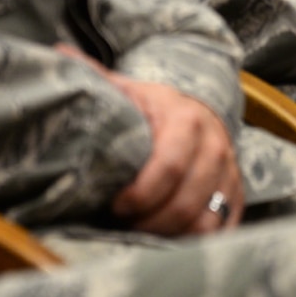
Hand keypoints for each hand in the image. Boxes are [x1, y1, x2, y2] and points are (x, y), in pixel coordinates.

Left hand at [52, 46, 241, 235]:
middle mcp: (215, 147)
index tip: (115, 204)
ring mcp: (229, 173)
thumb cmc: (154, 106)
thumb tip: (58, 54)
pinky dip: (197, 242)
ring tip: (141, 235)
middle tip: (123, 227)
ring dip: (171, 236)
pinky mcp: (236, 195)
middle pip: (187, 202)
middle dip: (150, 223)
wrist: (200, 108)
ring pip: (206, 222)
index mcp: (186, 121)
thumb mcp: (128, 88)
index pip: (169, 167)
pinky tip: (168, 242)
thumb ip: (96, 76)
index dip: (141, 194)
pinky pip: (223, 231)